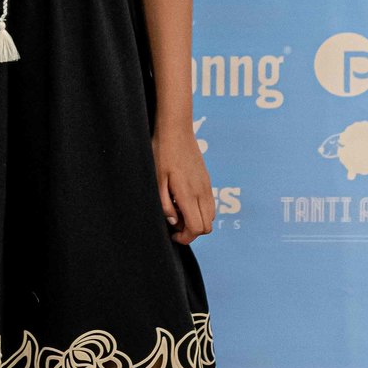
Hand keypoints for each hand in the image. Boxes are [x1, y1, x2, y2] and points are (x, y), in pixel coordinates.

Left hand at [152, 122, 215, 244]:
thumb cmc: (162, 153)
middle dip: (191, 231)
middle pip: (207, 226)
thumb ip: (165, 204)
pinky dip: (200, 209)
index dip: (185, 238)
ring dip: (196, 220)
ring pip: (211, 216)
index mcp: (188, 194)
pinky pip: (210, 203)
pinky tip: (184, 199)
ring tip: (178, 210)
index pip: (197, 228)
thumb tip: (174, 221)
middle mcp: (201, 192)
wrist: (176, 130)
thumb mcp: (157, 180)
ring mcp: (206, 185)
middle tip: (174, 222)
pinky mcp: (207, 180)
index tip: (172, 233)